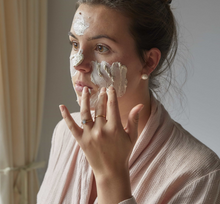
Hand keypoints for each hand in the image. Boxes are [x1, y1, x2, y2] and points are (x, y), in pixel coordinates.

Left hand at [59, 86, 142, 202]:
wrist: (111, 172)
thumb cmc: (123, 153)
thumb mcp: (132, 137)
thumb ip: (134, 120)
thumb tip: (140, 105)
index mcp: (115, 128)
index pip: (112, 105)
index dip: (111, 95)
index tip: (110, 88)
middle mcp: (101, 129)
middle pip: (99, 107)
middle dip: (101, 96)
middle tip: (101, 89)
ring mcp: (90, 135)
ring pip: (85, 112)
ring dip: (85, 99)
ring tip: (85, 90)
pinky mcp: (81, 140)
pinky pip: (71, 126)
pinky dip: (66, 116)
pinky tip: (61, 106)